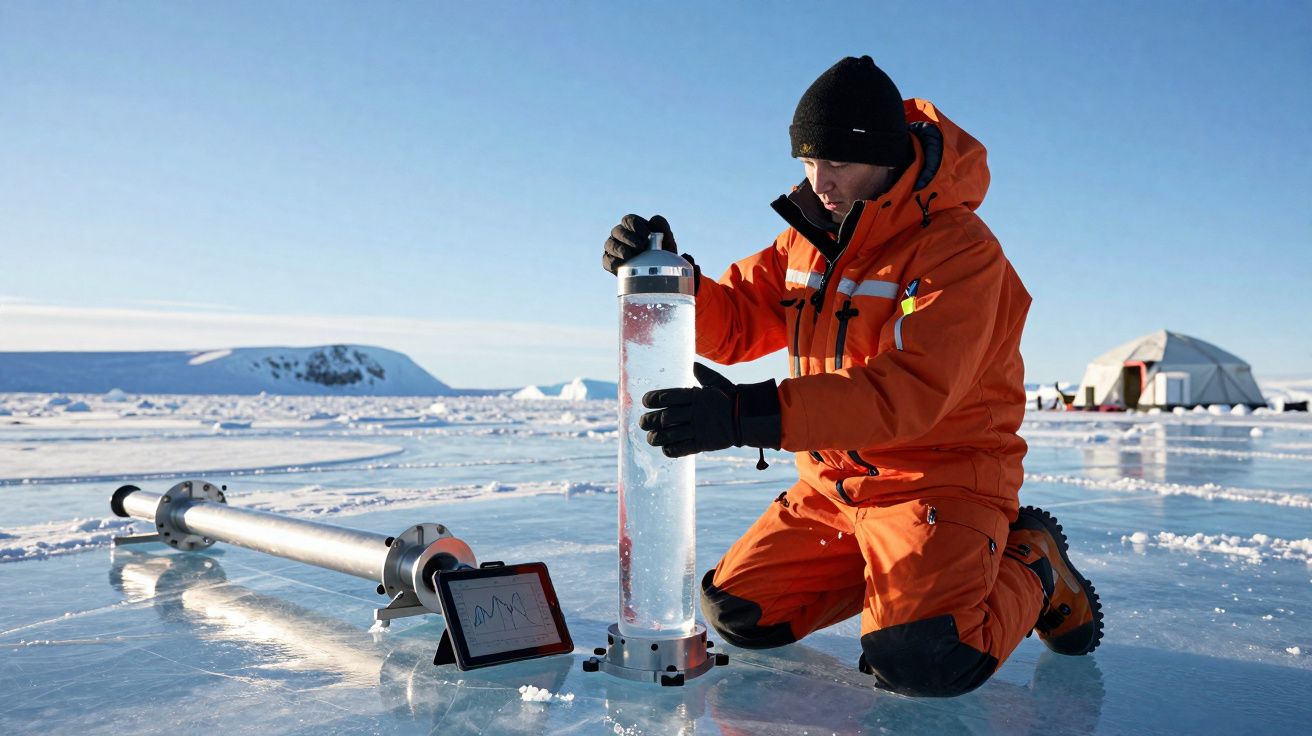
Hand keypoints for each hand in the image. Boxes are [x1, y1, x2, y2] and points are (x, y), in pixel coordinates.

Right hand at [603, 214, 676, 274]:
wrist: (659, 273)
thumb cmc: (663, 253)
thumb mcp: (667, 240)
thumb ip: (663, 227)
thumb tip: (653, 220)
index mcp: (633, 226)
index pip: (629, 220)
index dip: (636, 226)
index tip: (647, 235)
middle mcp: (620, 235)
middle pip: (617, 231)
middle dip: (628, 238)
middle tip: (640, 246)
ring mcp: (613, 249)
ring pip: (610, 244)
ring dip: (619, 249)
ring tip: (629, 256)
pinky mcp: (610, 263)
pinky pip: (607, 260)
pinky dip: (613, 262)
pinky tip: (622, 265)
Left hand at [639, 362, 780, 457]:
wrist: (748, 417)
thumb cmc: (731, 397)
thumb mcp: (717, 382)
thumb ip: (702, 373)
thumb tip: (692, 362)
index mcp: (696, 396)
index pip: (669, 397)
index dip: (654, 399)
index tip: (645, 401)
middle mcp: (695, 412)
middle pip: (666, 417)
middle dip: (650, 420)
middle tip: (642, 423)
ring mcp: (699, 429)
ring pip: (671, 434)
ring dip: (657, 437)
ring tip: (650, 438)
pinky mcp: (704, 443)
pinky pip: (684, 448)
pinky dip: (672, 450)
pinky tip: (665, 449)